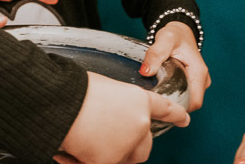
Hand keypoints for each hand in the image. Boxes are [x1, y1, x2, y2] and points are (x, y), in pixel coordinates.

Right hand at [58, 71, 189, 163]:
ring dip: (108, 151)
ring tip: (83, 137)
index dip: (176, 115)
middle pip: (145, 144)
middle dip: (132, 144)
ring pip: (124, 157)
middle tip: (109, 136)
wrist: (59, 103)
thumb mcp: (101, 87)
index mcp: (138, 100)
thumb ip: (114, 103)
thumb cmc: (73, 89)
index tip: (185, 119)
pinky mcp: (110, 161)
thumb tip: (106, 117)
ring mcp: (126, 145)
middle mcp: (139, 125)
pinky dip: (85, 160)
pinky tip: (71, 150)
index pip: (164, 109)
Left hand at [140, 21, 210, 109]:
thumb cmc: (174, 34)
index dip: (179, 106)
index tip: (160, 102)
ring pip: (188, 100)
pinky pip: (185, 95)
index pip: (194, 102)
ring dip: (174, 100)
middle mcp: (203, 80)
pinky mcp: (194, 83)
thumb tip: (146, 72)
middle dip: (174, 104)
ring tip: (156, 95)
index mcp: (199, 72)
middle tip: (154, 100)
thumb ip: (155, 54)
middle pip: (190, 103)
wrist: (180, 31)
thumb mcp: (164, 39)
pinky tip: (161, 91)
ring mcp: (199, 82)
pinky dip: (174, 95)